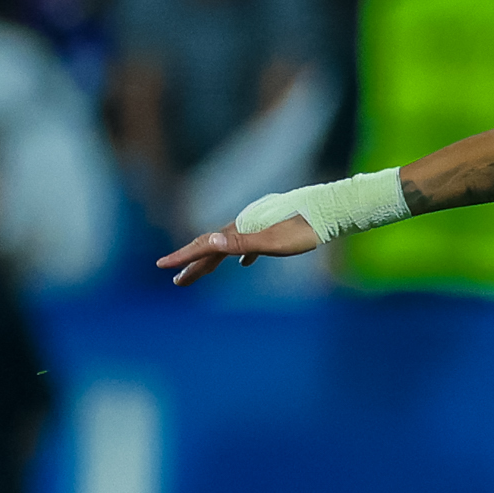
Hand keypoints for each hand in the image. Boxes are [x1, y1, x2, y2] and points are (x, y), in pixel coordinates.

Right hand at [155, 214, 317, 285]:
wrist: (330, 211)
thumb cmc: (302, 230)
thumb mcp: (271, 241)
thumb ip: (240, 242)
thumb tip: (209, 239)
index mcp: (240, 229)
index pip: (205, 245)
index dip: (183, 256)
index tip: (162, 266)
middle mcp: (244, 225)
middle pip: (213, 247)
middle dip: (193, 265)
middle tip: (177, 281)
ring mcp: (257, 226)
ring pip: (229, 246)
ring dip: (214, 261)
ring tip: (202, 273)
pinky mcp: (273, 229)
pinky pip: (249, 245)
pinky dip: (241, 255)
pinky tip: (245, 264)